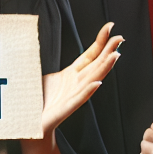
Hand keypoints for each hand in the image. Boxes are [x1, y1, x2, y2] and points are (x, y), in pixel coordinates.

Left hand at [40, 22, 121, 136]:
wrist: (32, 126)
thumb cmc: (39, 102)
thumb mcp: (44, 76)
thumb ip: (50, 62)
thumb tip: (40, 44)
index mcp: (71, 74)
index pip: (90, 54)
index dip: (100, 41)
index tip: (111, 26)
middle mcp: (76, 83)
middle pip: (96, 64)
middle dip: (108, 50)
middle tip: (120, 37)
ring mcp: (73, 96)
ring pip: (93, 79)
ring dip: (104, 68)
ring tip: (115, 56)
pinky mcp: (66, 109)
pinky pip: (79, 98)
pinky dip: (88, 91)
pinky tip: (97, 83)